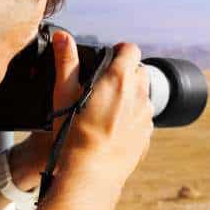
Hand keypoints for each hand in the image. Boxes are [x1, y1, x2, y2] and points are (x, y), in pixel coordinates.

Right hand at [48, 31, 152, 194]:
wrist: (91, 173)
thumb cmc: (74, 134)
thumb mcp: (63, 93)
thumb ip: (65, 61)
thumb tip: (62, 36)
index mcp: (120, 77)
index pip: (130, 49)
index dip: (119, 51)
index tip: (108, 59)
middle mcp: (139, 93)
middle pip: (139, 70)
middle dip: (125, 73)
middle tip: (103, 86)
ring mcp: (146, 114)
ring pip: (142, 94)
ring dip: (130, 95)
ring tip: (106, 109)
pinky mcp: (147, 134)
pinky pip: (143, 117)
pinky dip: (132, 117)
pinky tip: (113, 128)